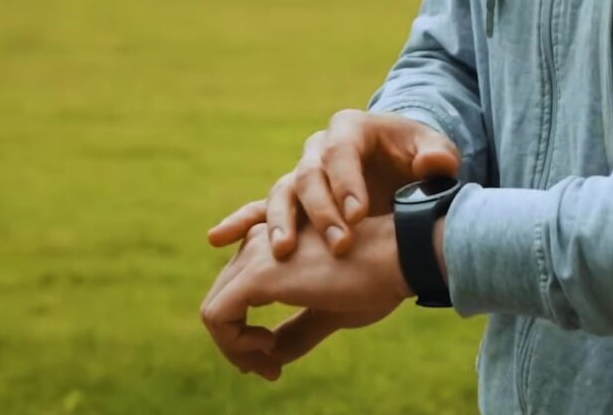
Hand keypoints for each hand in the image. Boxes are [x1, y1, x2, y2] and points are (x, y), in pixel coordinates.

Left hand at [200, 215, 410, 379]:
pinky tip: (270, 350)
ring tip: (271, 365)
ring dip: (236, 349)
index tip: (275, 360)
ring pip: (215, 311)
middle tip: (272, 370)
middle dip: (239, 346)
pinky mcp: (256, 275)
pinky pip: (216, 317)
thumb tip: (270, 357)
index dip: (247, 334)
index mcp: (277, 245)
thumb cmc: (375, 279)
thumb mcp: (329, 312)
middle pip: (223, 302)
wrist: (398, 256)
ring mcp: (255, 255)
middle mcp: (260, 243)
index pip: (239, 293)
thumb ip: (296, 331)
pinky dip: (234, 345)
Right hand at [206, 109, 458, 257]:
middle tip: (338, 244)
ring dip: (281, 222)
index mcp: (351, 129)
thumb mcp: (436, 152)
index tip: (358, 215)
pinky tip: (217, 238)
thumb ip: (438, 155)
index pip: (342, 151)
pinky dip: (241, 222)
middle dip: (321, 211)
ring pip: (283, 192)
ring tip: (282, 252)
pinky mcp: (294, 199)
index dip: (346, 182)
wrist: (399, 166)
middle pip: (310, 175)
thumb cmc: (419, 157)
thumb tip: (433, 164)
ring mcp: (303, 173)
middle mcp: (320, 149)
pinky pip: (261, 208)